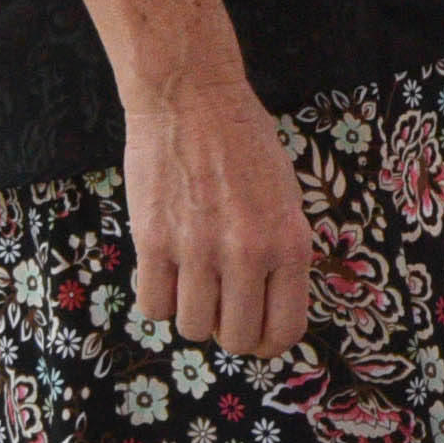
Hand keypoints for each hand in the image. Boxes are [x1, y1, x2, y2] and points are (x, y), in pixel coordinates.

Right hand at [123, 69, 315, 357]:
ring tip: (193, 280)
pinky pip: (153, 306)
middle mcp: (248, 253)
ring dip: (191, 313)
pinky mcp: (153, 243)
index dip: (266, 342)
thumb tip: (270, 307)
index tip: (254, 331)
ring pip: (192, 328)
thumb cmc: (244, 143)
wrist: (191, 99)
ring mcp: (199, 250)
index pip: (283, 331)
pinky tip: (165, 271)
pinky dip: (158, 298)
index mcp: (290, 243)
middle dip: (228, 330)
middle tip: (221, 306)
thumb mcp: (286, 196)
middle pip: (235, 338)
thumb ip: (281, 252)